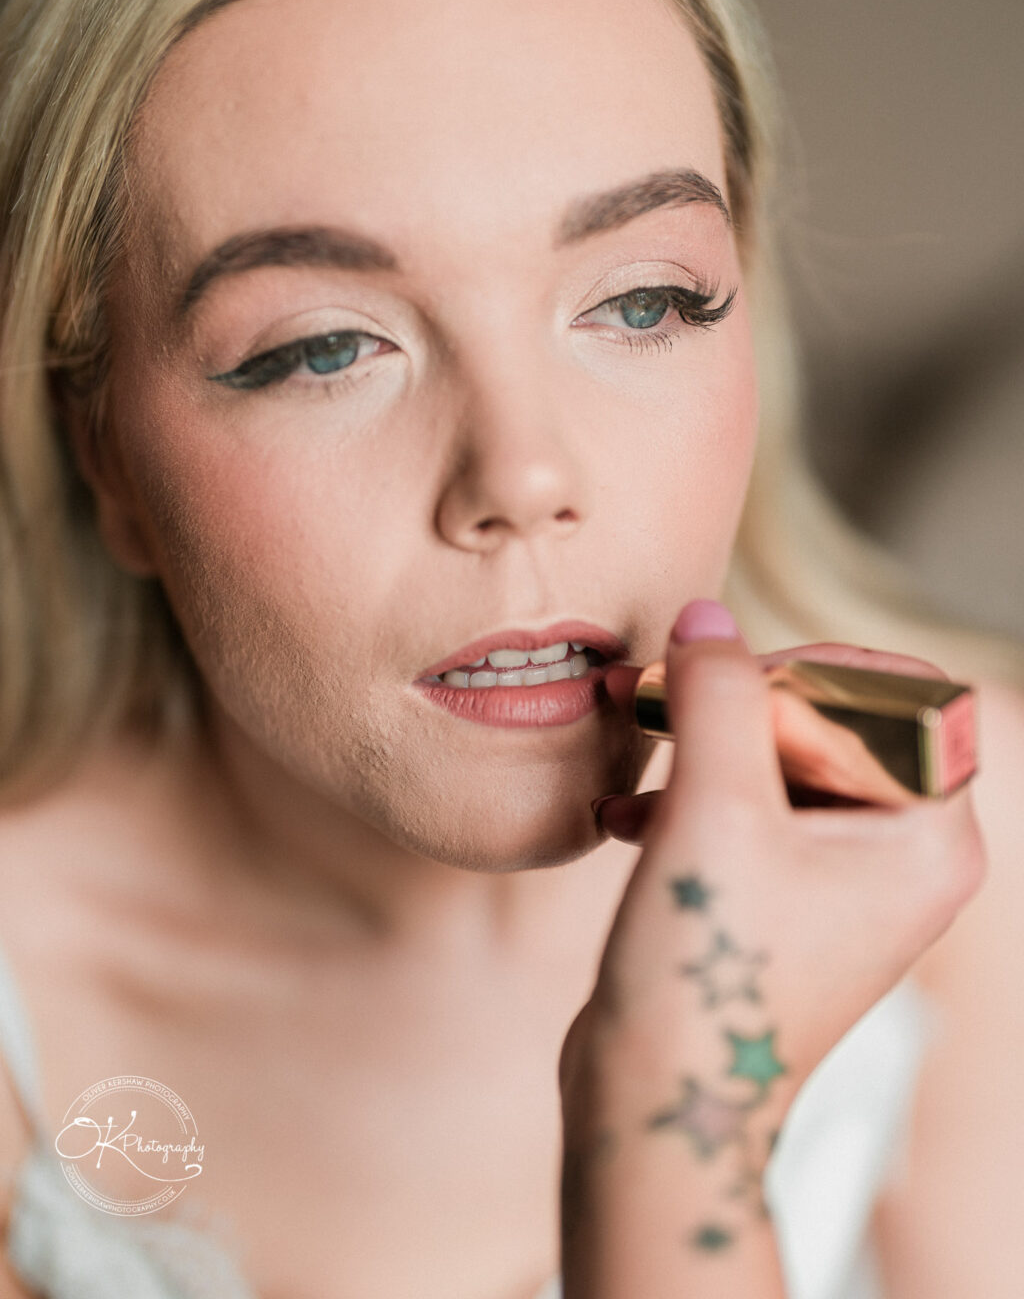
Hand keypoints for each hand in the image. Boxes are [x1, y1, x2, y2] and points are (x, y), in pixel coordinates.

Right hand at [558, 601, 984, 1291]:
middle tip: (659, 690)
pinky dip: (692, 791)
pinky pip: (752, 804)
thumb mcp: (714, 812)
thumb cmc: (705, 976)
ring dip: (705, 736)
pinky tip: (625, 812)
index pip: (900, 694)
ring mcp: (845, 880)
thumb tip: (706, 615)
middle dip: (740, 696)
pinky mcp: (787, 898)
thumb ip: (717, 696)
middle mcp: (903, 857)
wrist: (657, 1106)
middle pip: (838, 717)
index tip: (728, 683)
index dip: (813, 670)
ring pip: (784, 755)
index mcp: (929, 838)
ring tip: (633, 728)